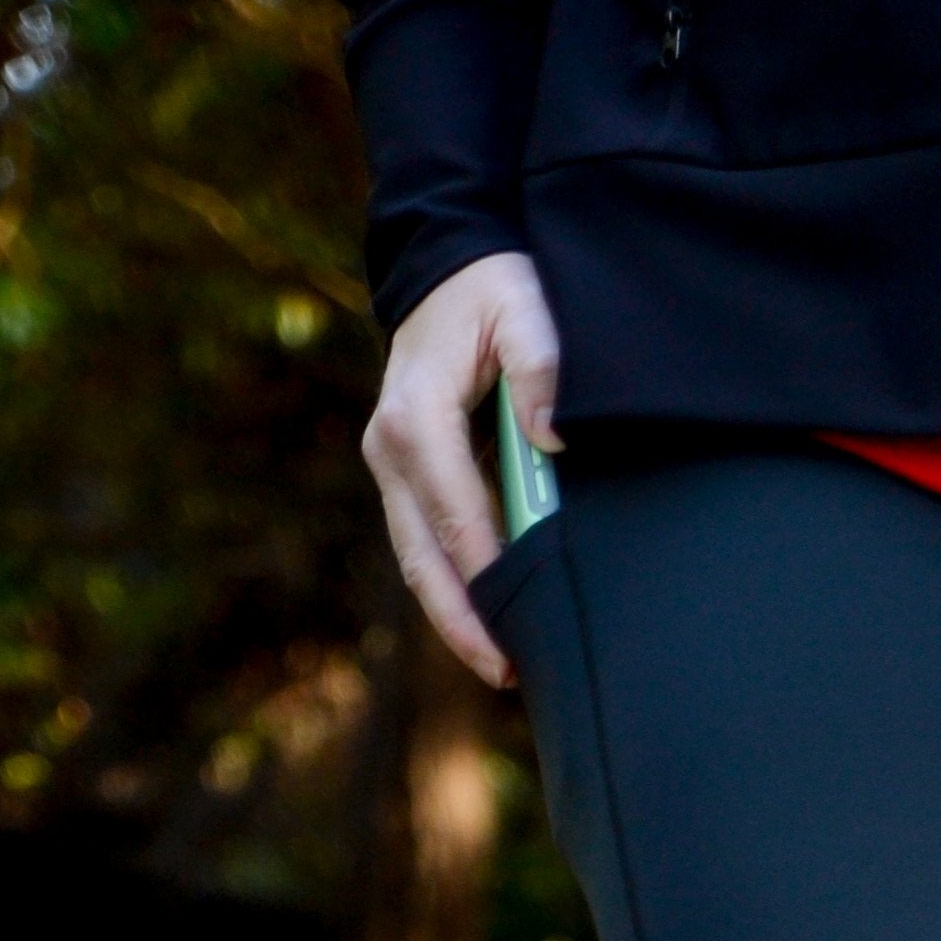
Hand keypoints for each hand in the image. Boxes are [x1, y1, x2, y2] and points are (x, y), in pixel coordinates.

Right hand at [362, 249, 561, 682]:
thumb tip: (551, 439)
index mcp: (416, 416)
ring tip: (500, 666)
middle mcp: (389, 448)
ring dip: (454, 615)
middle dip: (462, 622)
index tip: (518, 625)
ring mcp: (389, 464)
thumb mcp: (522, 305)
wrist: (442, 266)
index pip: (456, 514)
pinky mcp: (402, 474)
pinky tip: (486, 623)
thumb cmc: (489, 287)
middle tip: (506, 674)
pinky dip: (452, 587)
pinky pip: (423, 543)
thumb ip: (541, 366)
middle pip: (423, 556)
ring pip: (417, 559)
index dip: (487, 575)